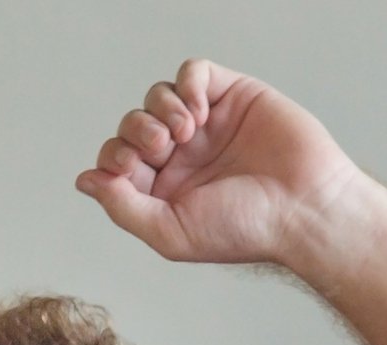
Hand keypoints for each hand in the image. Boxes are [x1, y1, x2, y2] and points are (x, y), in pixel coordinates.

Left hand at [74, 57, 367, 267]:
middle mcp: (182, 155)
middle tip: (163, 149)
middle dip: (137, 132)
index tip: (131, 169)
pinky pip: (193, 71)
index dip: (113, 157)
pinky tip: (198, 110)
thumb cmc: (244, 229)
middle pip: (132, 123)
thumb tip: (84, 180)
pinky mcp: (233, 96)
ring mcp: (207, 123)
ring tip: (187, 132)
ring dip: (160, 109)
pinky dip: (186, 84)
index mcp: (163, 189)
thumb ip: (123, 207)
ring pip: (157, 95)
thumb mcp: (170, 231)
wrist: (303, 208)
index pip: (116, 159)